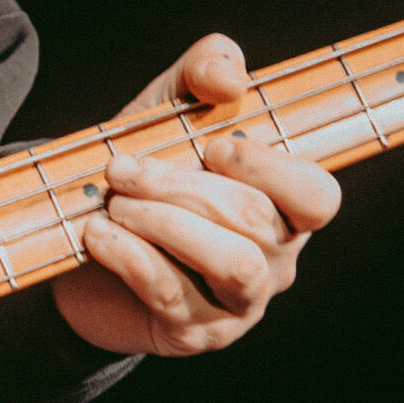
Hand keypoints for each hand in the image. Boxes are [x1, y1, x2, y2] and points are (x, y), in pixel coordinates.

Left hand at [52, 32, 341, 358]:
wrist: (85, 238)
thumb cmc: (147, 169)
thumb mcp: (171, 107)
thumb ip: (207, 70)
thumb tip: (230, 80)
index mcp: (284, 205)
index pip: (317, 196)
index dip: (270, 169)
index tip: (212, 146)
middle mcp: (276, 258)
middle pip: (257, 221)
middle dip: (182, 186)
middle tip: (121, 169)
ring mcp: (240, 302)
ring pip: (233, 264)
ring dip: (166, 224)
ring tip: (116, 204)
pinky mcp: (194, 332)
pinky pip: (174, 295)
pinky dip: (130, 256)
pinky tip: (98, 233)